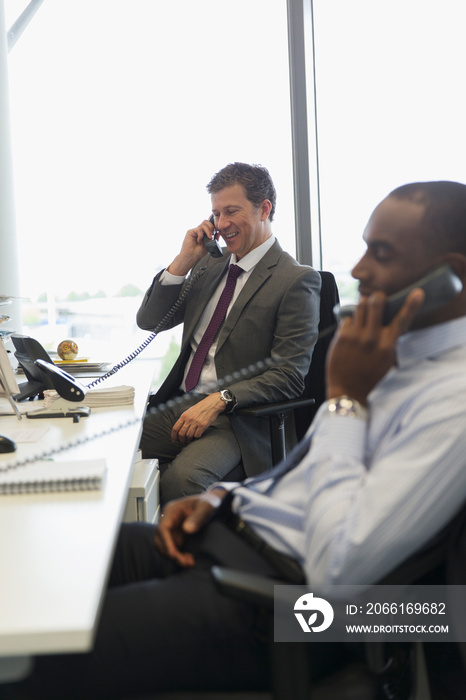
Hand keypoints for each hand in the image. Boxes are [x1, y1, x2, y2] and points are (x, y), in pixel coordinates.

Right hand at [153, 489, 226, 566]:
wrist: (213, 503)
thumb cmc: (209, 502)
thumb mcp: (206, 507)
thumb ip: (198, 517)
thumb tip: (186, 529)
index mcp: (172, 511)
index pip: (163, 528)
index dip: (166, 543)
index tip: (173, 554)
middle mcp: (168, 520)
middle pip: (160, 540)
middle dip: (170, 553)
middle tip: (185, 562)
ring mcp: (172, 529)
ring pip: (164, 547)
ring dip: (174, 557)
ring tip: (189, 562)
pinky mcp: (177, 536)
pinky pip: (172, 549)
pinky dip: (178, 556)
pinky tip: (189, 560)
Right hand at [167, 218, 215, 275]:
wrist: (191, 256)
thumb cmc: (198, 252)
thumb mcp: (209, 245)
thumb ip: (214, 239)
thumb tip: (219, 233)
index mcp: (204, 233)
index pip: (209, 225)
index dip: (213, 227)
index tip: (215, 233)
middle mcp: (200, 231)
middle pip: (206, 222)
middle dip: (211, 227)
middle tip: (211, 235)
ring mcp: (195, 231)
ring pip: (204, 224)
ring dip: (208, 231)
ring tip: (208, 238)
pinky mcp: (191, 232)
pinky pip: (199, 229)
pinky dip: (201, 235)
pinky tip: (199, 241)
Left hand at [171, 393, 224, 443]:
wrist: (211, 404)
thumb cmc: (200, 408)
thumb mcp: (189, 411)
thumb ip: (184, 419)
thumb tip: (179, 429)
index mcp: (184, 416)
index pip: (175, 428)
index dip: (173, 436)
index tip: (174, 440)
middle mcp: (189, 419)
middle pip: (181, 434)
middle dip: (181, 440)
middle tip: (183, 442)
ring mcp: (196, 422)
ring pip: (189, 436)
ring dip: (189, 440)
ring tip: (190, 440)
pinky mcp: (203, 425)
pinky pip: (197, 435)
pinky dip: (196, 437)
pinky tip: (197, 436)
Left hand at [326, 288, 424, 404]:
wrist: (348, 389)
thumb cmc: (369, 375)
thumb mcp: (387, 360)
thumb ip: (389, 341)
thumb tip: (390, 323)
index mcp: (387, 346)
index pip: (402, 321)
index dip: (411, 305)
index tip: (417, 292)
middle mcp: (372, 339)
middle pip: (376, 304)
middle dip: (377, 297)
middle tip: (376, 298)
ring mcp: (355, 336)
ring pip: (360, 307)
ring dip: (363, 305)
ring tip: (364, 311)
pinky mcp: (341, 337)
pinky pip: (347, 319)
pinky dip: (350, 322)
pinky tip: (351, 331)